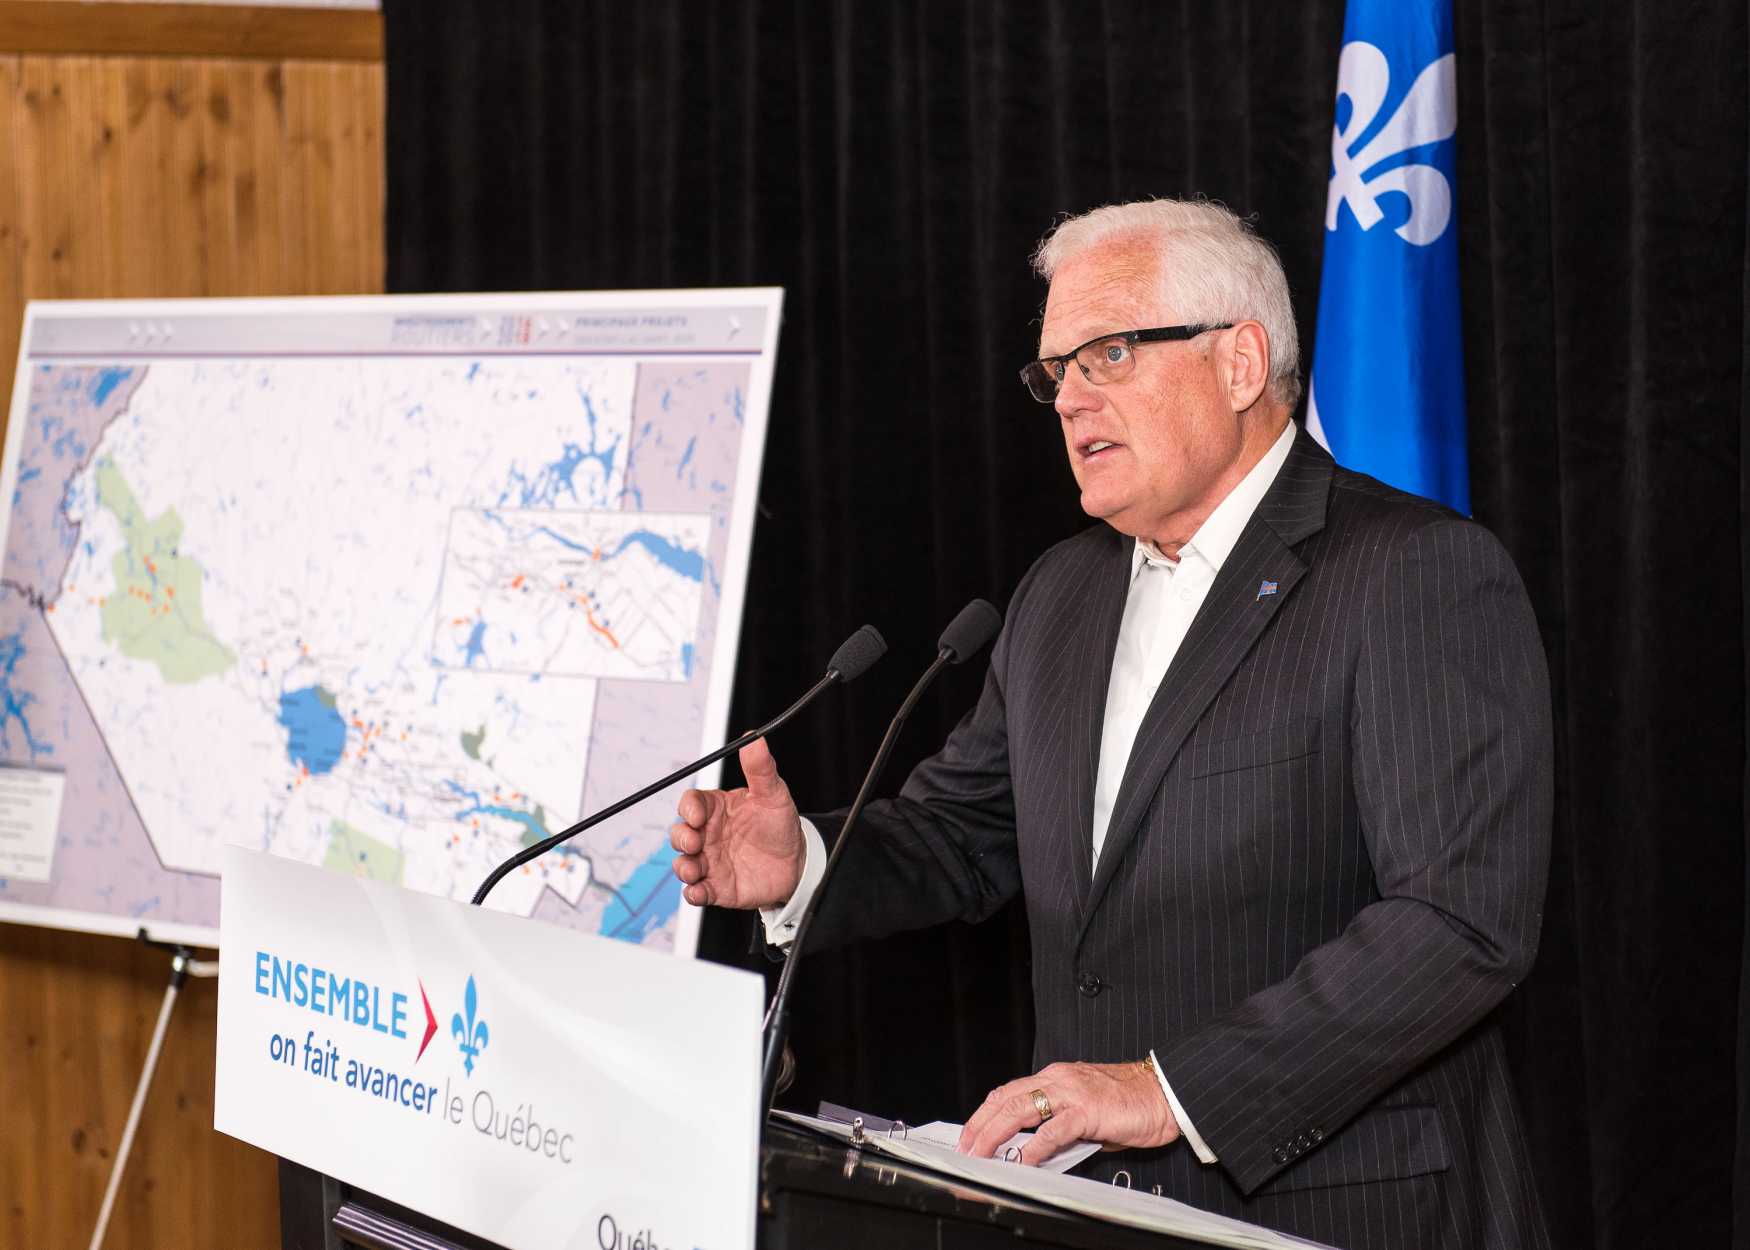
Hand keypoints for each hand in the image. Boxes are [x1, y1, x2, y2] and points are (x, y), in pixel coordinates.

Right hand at [669, 737, 804, 909]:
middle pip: (680, 833)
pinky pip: (696, 892)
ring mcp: (710, 862)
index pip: (691, 803)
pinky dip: (693, 893)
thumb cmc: (779, 825)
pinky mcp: (716, 887)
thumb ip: (761, 768)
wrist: (797, 863)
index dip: (689, 808)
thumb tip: (754, 739)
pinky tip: (698, 891)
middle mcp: (708, 835)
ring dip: (683, 867)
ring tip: (693, 869)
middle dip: (681, 837)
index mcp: (717, 809)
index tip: (698, 814)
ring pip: (683, 864)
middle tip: (696, 841)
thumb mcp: (774, 794)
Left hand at [957, 1060, 1179, 1165]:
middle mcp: (1058, 1079)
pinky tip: (1023, 1161)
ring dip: (995, 1133)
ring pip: (1019, 1109)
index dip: (986, 1112)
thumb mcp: (1089, 1112)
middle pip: (1006, 1099)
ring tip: (981, 1153)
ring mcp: (1071, 1093)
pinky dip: (1033, 1147)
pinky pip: (1052, 1130)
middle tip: (965, 1146)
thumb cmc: (1132, 1102)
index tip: (972, 1131)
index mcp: (1057, 1077)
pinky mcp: (1086, 1110)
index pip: (1010, 1092)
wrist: (1166, 1094)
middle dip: (980, 1124)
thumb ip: (1064, 1125)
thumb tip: (1043, 1148)